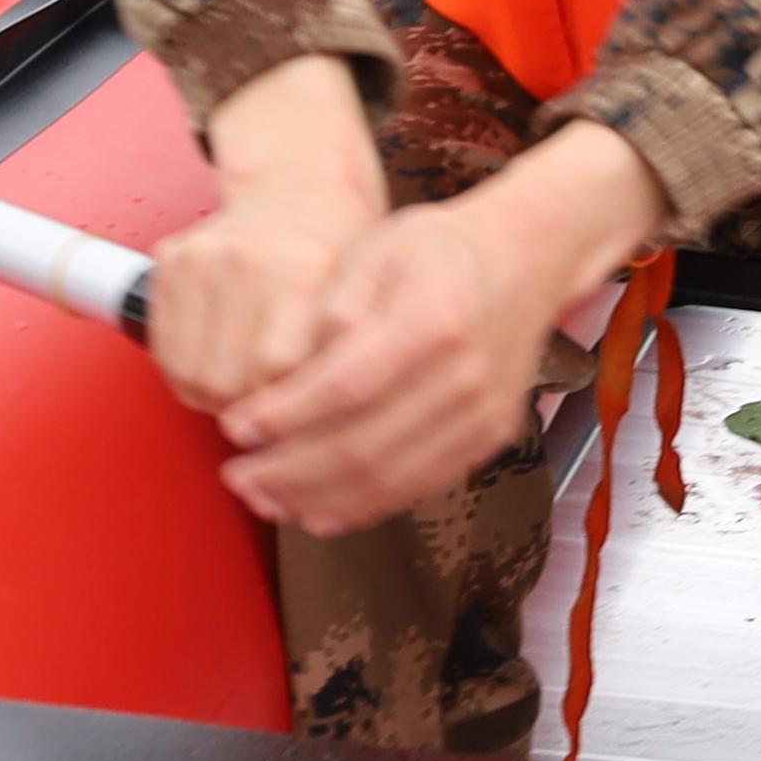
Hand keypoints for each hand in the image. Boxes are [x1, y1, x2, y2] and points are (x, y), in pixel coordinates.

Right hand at [147, 54, 388, 415]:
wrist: (300, 188)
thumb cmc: (340, 249)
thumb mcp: (362, 298)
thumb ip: (341, 357)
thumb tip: (316, 433)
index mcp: (302, 269)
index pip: (278, 373)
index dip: (289, 411)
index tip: (303, 427)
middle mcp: (245, 261)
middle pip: (226, 382)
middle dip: (250, 415)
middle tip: (274, 417)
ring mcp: (199, 260)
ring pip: (189, 374)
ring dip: (216, 400)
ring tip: (248, 396)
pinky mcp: (168, 264)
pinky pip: (165, 350)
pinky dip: (189, 375)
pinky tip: (222, 369)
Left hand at [212, 121, 661, 535]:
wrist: (527, 258)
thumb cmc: (442, 249)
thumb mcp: (377, 249)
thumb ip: (332, 308)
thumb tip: (289, 375)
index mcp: (434, 321)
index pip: (344, 387)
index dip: (283, 416)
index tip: (234, 426)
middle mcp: (466, 377)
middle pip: (364, 447)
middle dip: (288, 471)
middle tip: (236, 475)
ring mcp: (484, 414)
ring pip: (389, 480)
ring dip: (317, 499)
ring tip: (264, 499)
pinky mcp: (490, 437)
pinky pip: (419, 487)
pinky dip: (363, 507)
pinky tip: (316, 511)